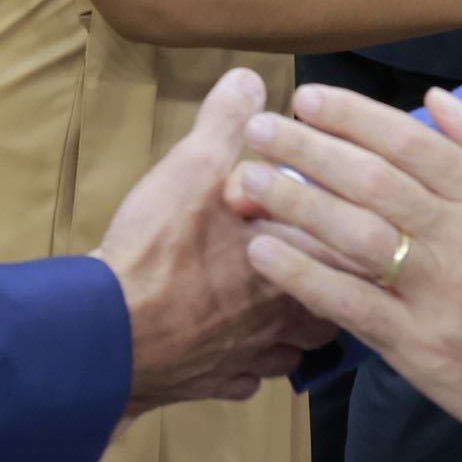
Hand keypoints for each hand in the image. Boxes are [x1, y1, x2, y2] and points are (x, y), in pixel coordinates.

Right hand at [97, 68, 335, 406]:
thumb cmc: (157, 252)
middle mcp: (288, 316)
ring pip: (301, 344)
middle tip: (317, 245)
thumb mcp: (190, 168)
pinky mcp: (218, 382)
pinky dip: (252, 361)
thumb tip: (250, 79)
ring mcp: (254, 355)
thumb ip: (225, 123)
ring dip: (298, 321)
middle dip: (331, 272)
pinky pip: (253, 376)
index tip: (342, 200)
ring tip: (286, 296)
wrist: (109, 337)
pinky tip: (241, 347)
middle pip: (337, 296)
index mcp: (297, 260)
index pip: (352, 240)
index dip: (348, 217)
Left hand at [226, 83, 461, 454]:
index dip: (352, 116)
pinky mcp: (418, 343)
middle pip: (373, 180)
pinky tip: (264, 253)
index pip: (410, 141)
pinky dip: (305, 276)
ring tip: (246, 181)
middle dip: (308, 149)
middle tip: (258, 129)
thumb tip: (437, 98)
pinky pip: (352, 302)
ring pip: (356, 234)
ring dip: (295, 203)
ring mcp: (438, 291)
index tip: (305, 98)